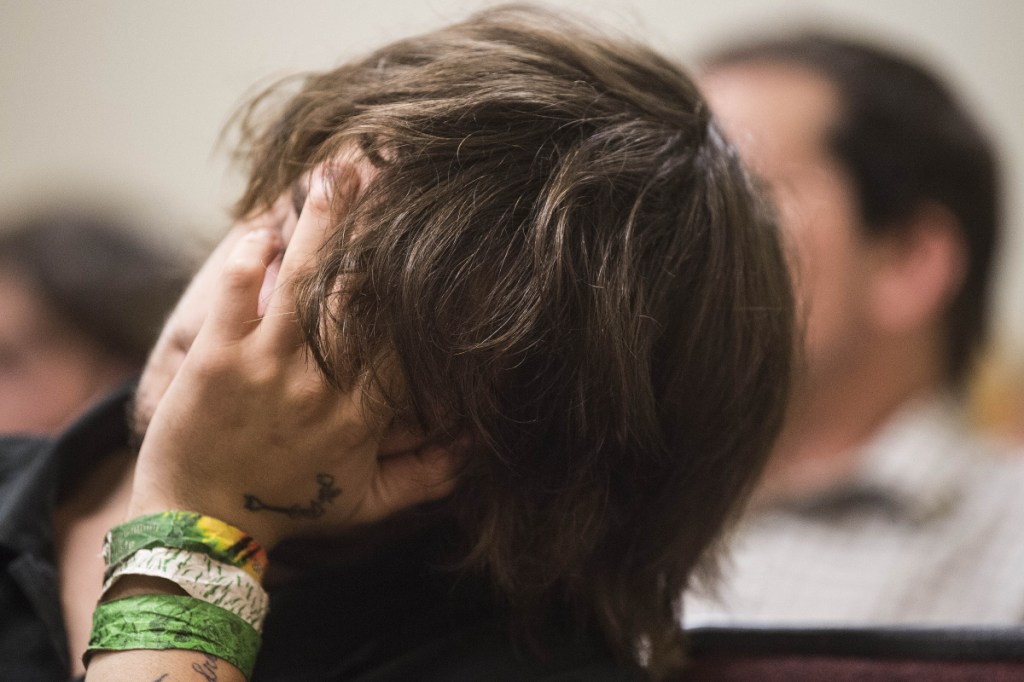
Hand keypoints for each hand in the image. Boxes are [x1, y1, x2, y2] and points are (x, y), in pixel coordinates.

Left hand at [128, 161, 459, 549]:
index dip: (432, 290)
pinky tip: (266, 226)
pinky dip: (250, 256)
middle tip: (394, 177)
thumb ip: (428, 478)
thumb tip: (480, 449)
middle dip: (380, 232)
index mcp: (362, 417)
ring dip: (322, 223)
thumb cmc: (288, 508)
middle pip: (361, 295)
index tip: (451, 243)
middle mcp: (321, 385)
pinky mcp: (216, 360)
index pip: (410, 341)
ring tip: (337, 173)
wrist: (201, 527)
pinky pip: (236, 295)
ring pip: (304, 282)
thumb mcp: (366, 504)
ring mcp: (266, 369)